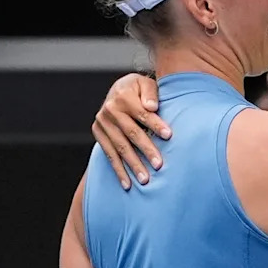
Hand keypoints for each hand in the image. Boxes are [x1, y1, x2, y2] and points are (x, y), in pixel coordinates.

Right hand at [92, 73, 170, 188]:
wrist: (118, 90)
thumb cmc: (138, 89)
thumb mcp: (145, 83)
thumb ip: (150, 93)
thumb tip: (152, 106)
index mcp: (123, 96)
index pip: (142, 113)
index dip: (156, 124)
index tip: (169, 136)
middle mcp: (110, 110)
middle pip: (131, 133)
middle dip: (146, 150)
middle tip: (159, 165)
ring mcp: (103, 123)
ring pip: (121, 147)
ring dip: (133, 165)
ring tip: (145, 180)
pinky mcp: (98, 133)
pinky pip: (110, 154)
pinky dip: (119, 170)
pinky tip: (127, 184)